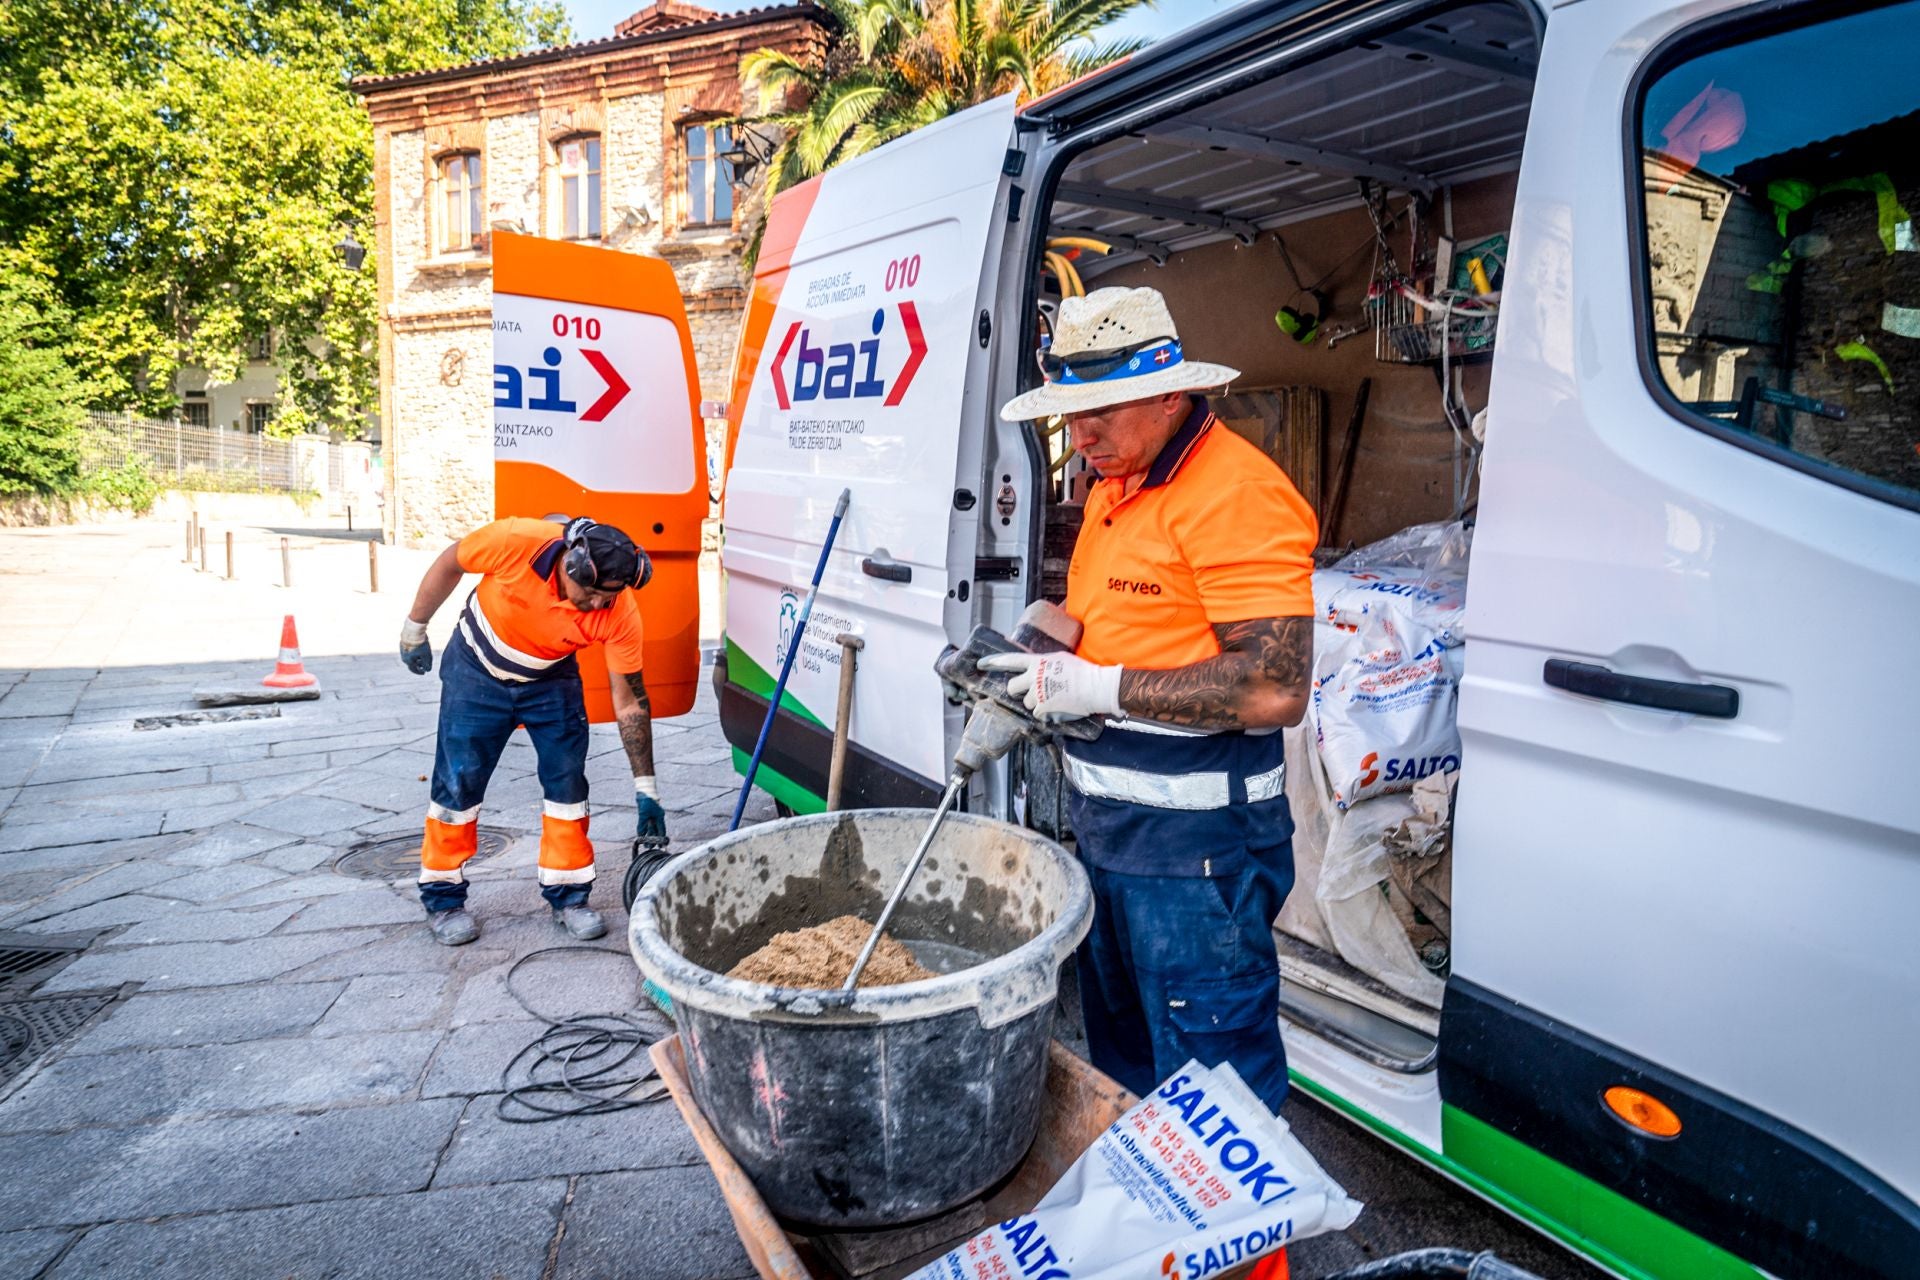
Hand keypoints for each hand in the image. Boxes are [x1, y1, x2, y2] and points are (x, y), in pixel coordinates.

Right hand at [399, 619, 432, 675]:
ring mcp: (402, 649)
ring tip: (423, 656)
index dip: (419, 671)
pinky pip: (409, 650)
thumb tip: (428, 670)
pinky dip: (414, 652)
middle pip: (412, 662)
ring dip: (417, 658)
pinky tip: (420, 649)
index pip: (413, 669)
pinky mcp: (403, 643)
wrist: (413, 630)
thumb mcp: (426, 655)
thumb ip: (427, 663)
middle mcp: (403, 655)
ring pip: (410, 656)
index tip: (424, 672)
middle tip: (424, 664)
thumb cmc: (420, 643)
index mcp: (408, 660)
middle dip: (419, 664)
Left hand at [635, 776, 667, 845]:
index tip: (662, 846)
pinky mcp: (646, 814)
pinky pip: (646, 824)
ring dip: (649, 836)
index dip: (661, 838)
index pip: (661, 830)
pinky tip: (642, 835)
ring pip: (651, 828)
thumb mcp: (643, 813)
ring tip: (647, 844)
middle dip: (654, 839)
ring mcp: (652, 816)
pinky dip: (644, 830)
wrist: (644, 791)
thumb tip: (640, 834)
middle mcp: (657, 817)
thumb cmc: (646, 801)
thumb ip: (642, 824)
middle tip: (652, 847)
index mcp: (660, 817)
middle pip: (656, 830)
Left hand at [977, 651, 1123, 721]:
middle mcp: (1034, 678)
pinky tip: (1059, 708)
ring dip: (1037, 704)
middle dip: (1017, 691)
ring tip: (1055, 699)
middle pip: (1012, 687)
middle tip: (1030, 692)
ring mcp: (1037, 695)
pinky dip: (1046, 714)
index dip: (994, 662)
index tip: (981, 664)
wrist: (1096, 688)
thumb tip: (1035, 669)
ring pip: (1027, 703)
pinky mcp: (1043, 709)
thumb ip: (1043, 665)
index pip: (1011, 660)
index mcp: (1038, 663)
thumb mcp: (1060, 660)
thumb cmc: (1082, 672)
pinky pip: (1038, 715)